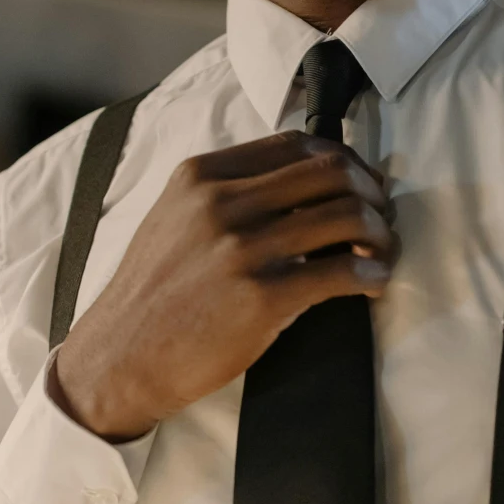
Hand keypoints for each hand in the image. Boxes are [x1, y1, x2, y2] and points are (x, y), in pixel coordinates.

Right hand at [50, 132, 397, 440]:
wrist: (120, 358)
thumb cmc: (154, 295)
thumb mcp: (175, 220)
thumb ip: (226, 194)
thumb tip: (298, 185)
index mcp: (202, 176)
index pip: (297, 145)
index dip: (345, 161)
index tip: (363, 184)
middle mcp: (222, 203)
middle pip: (330, 172)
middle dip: (371, 193)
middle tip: (383, 219)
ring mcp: (242, 249)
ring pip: (345, 216)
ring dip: (380, 234)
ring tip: (383, 254)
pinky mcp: (261, 298)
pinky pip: (341, 272)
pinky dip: (371, 276)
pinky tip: (374, 285)